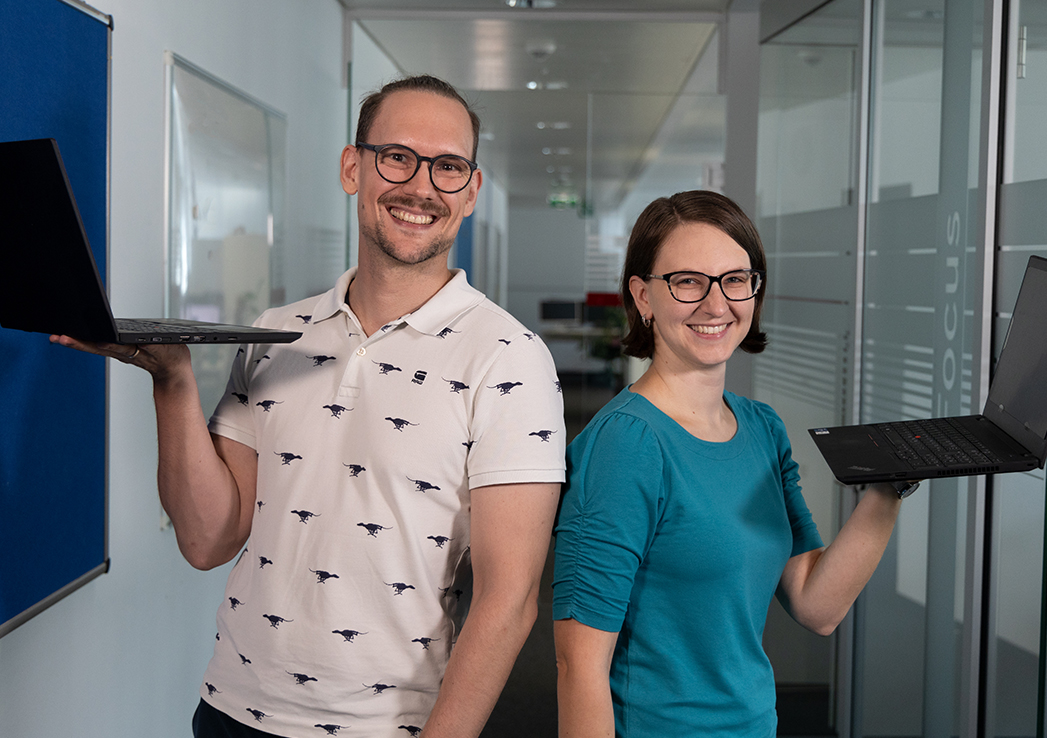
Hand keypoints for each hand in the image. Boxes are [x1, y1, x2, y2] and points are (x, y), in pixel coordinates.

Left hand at [49, 334, 189, 379]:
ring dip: (77, 343)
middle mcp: (122, 353)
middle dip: (78, 343)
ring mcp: (119, 353)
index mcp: (133, 351)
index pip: (112, 346)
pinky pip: (99, 346)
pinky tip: (77, 339)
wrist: (172, 372)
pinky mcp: (119, 351)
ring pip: (94, 347)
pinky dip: (86, 342)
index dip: (98, 343)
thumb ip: (153, 346)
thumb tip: (141, 343)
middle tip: (59, 338)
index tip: (86, 341)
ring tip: (59, 338)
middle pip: (96, 347)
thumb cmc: (171, 359)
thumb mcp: (166, 350)